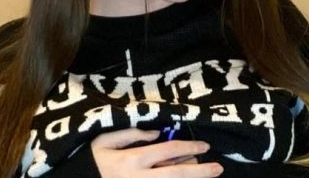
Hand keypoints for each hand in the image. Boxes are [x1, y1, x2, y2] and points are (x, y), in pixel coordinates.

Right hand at [90, 128, 223, 176]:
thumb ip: (132, 134)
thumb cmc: (90, 160)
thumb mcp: (105, 140)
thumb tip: (158, 134)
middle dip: (200, 171)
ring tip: (208, 176)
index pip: (168, 150)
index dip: (189, 146)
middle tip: (218, 168)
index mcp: (133, 159)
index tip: (205, 145)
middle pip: (176, 174)